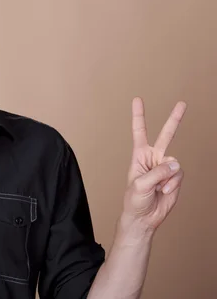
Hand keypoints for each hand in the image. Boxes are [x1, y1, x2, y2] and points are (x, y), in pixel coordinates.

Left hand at [122, 97, 187, 233]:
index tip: (137, 99)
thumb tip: (175, 163)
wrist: (144, 218)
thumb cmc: (134, 200)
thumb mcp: (140, 185)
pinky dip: (173, 184)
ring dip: (167, 177)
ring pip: (175, 163)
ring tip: (157, 188)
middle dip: (175, 119)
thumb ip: (157, 172)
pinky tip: (165, 191)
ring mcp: (166, 167)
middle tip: (182, 103)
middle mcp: (154, 158)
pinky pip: (179, 175)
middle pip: (166, 135)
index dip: (139, 116)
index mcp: (139, 155)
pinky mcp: (175, 178)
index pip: (139, 132)